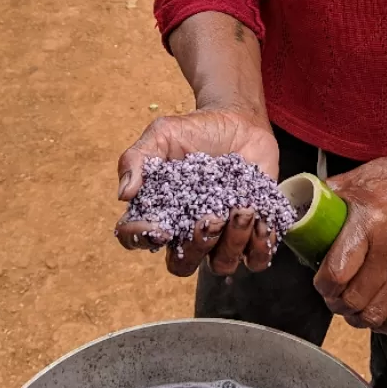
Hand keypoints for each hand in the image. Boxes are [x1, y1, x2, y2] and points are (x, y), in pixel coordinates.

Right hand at [115, 109, 279, 278]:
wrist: (238, 122)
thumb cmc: (196, 131)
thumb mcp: (163, 134)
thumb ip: (138, 158)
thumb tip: (124, 194)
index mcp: (159, 212)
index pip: (137, 239)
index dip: (142, 239)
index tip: (160, 228)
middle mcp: (188, 232)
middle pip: (182, 265)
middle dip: (196, 246)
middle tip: (210, 217)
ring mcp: (221, 236)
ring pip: (221, 265)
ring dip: (233, 243)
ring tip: (243, 209)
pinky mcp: (253, 233)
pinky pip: (256, 258)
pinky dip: (261, 245)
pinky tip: (262, 219)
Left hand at [314, 150, 386, 331]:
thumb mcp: (352, 181)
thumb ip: (322, 200)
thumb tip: (296, 215)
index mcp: (369, 222)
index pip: (338, 272)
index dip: (323, 286)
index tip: (320, 282)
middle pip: (355, 299)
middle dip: (336, 304)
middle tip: (333, 297)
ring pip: (376, 313)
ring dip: (356, 317)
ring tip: (351, 307)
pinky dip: (382, 322)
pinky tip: (373, 311)